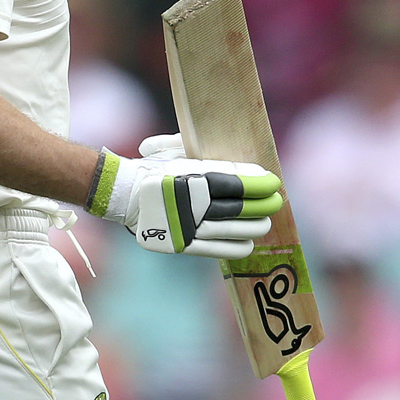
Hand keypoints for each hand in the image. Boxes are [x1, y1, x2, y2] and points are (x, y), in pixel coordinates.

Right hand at [86, 141, 282, 258]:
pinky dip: (236, 246)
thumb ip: (207, 155)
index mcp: (192, 177)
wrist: (123, 193)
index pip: (234, 182)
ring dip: (253, 226)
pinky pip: (217, 249)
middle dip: (261, 205)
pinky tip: (249, 243)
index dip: (257, 183)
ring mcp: (188, 225)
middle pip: (237, 207)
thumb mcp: (176, 150)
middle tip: (276, 202)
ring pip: (231, 229)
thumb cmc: (154, 167)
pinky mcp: (183, 243)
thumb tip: (243, 167)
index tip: (272, 183)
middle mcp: (192, 202)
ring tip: (265, 223)